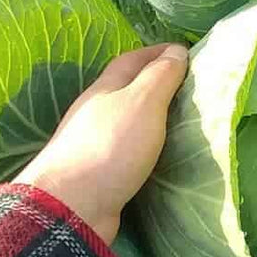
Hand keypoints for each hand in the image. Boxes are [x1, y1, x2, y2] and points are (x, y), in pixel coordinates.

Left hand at [15, 43, 187, 243]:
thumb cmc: (109, 146)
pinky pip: (125, 150)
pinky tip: (156, 154)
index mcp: (103, 89)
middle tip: (185, 85)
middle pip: (124, 89)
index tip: (184, 52)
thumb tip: (177, 50)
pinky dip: (144, 145)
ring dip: (148, 116)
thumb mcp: (142, 103)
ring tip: (178, 120)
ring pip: (124, 121)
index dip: (157, 52)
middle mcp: (93, 113)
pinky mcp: (96, 174)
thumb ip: (160, 76)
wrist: (71, 206)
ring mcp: (92, 144)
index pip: (131, 60)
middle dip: (152, 82)